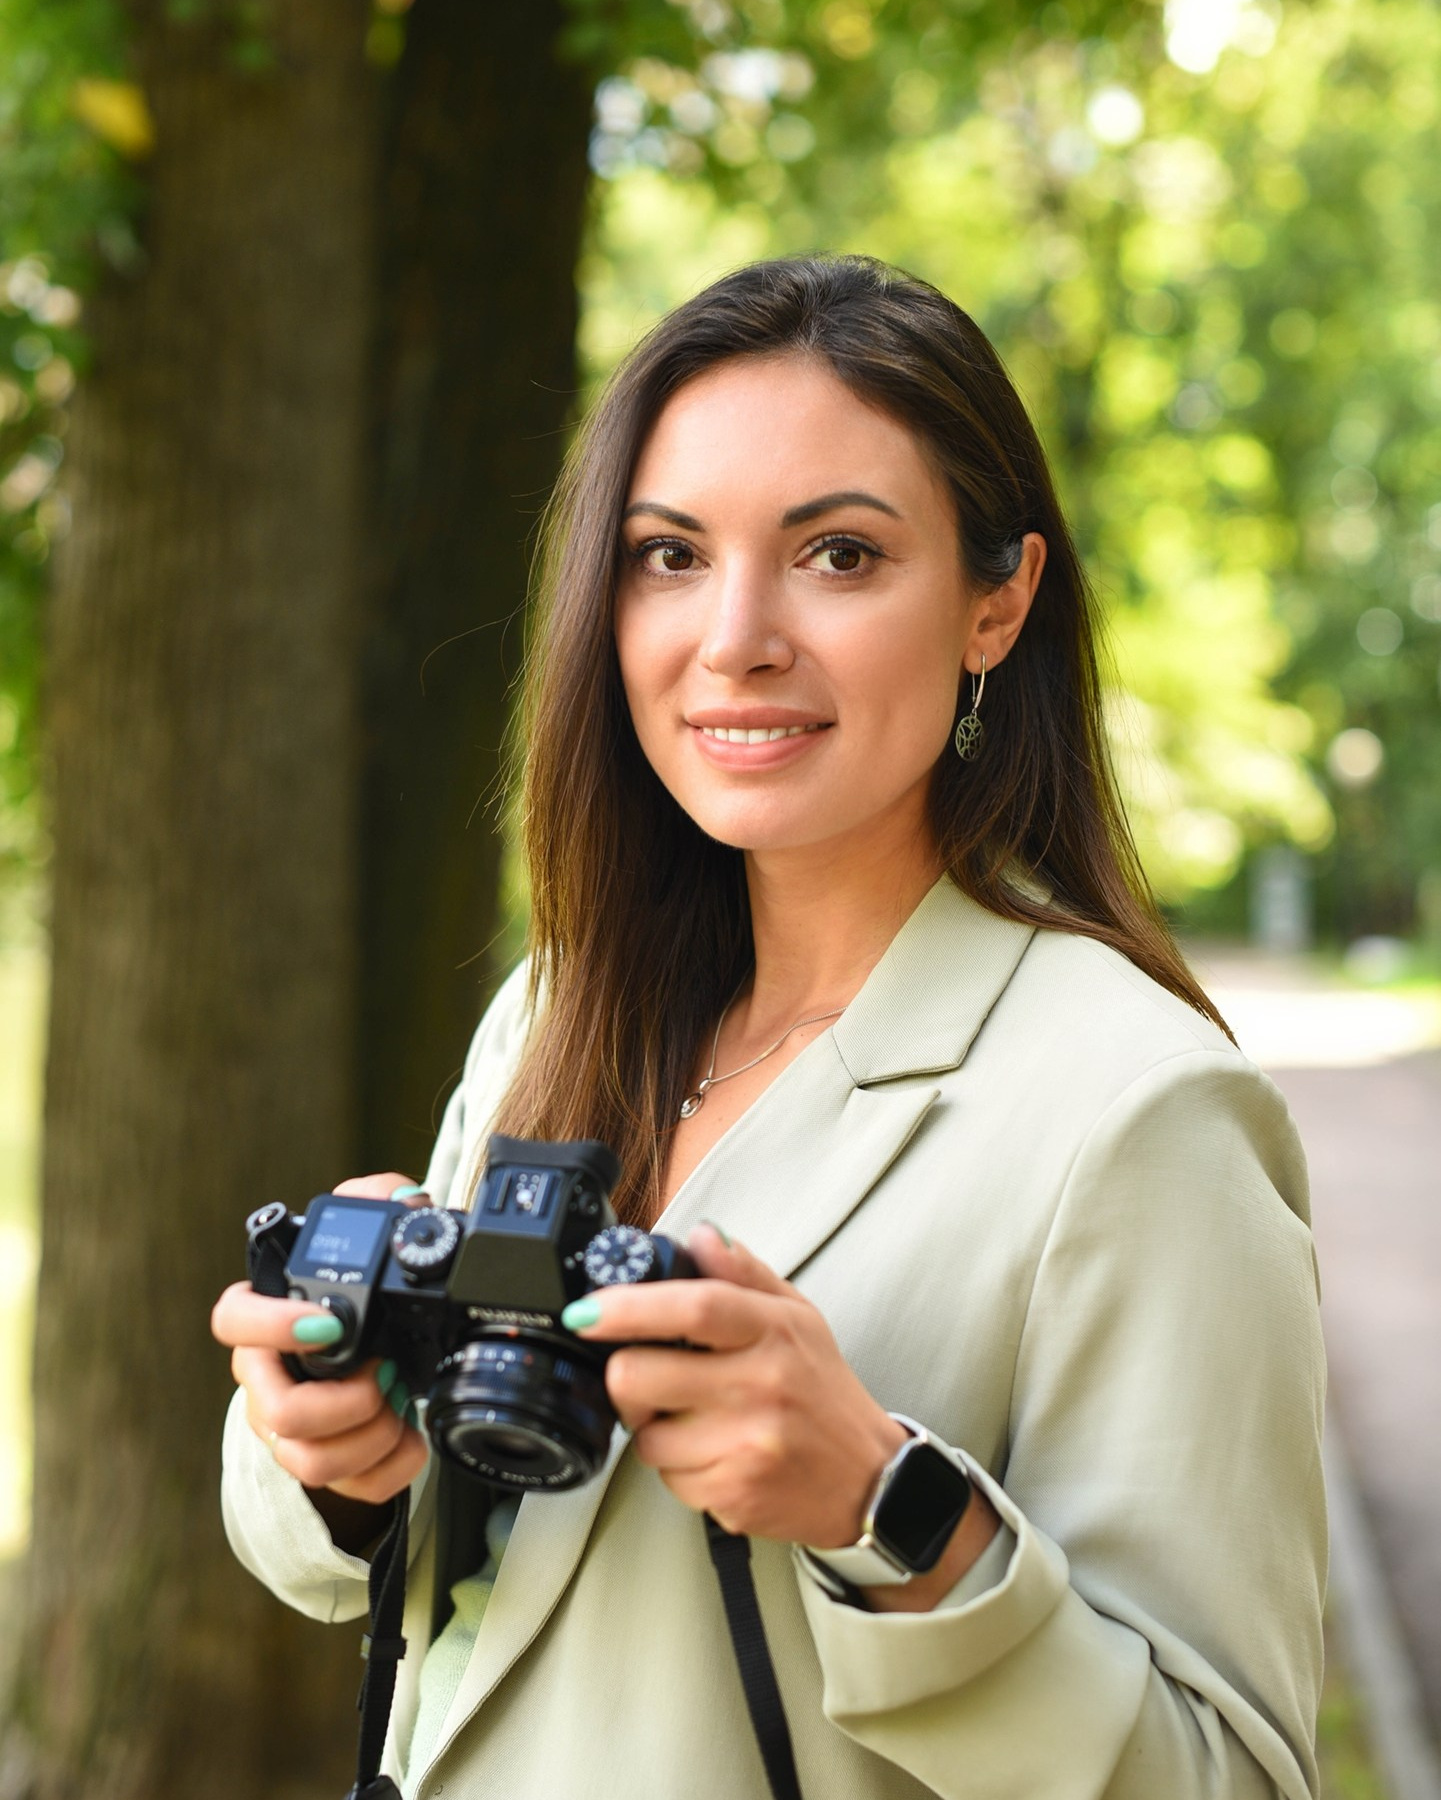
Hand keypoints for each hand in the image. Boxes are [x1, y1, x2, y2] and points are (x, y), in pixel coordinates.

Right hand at [210, 1173, 429, 1511]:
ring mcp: (290, 1430)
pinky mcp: (324, 1464)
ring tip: (398, 1407)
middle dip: (341, 1402)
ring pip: (306, 1461)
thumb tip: (399, 1197)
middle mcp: (268, 1380)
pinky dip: (388, 1470)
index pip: (232, 1319)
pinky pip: (347, 1489)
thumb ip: (381, 1199)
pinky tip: (411, 1440)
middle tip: (383, 1375)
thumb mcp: (372, 1235)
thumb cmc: (358, 1293)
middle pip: (276, 1411)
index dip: (270, 1325)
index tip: (327, 1325)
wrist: (371, 1353)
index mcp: (267, 1322)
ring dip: (366, 1439)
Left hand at [567, 1224, 908, 1547]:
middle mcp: (761, 1386)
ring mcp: (746, 1445)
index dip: (630, 1306)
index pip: (694, 1308)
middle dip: (621, 1374)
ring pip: (644, 1436)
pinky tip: (712, 1453)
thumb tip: (699, 1236)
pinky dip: (677, 1466)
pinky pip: (667, 1479)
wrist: (868, 1479)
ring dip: (652, 1427)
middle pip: (640, 1375)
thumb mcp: (799, 1317)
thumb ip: (744, 1273)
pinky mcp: (734, 1495)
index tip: (588, 1310)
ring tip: (692, 1419)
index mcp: (774, 1332)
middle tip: (639, 1373)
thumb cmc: (824, 1392)